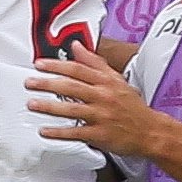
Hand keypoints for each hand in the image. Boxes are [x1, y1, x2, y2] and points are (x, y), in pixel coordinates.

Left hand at [26, 41, 164, 156]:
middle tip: (30, 82)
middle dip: (48, 84)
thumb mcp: (116, 79)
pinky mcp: (101, 134)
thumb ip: (95, 62)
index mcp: (106, 82)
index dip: (57, 66)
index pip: (78, 69)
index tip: (39, 64)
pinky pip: (76, 133)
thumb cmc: (131, 106)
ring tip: (32, 105)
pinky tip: (45, 131)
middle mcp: (103, 97)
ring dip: (49, 107)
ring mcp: (102, 116)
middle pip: (72, 87)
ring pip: (72, 110)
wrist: (151, 131)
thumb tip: (77, 46)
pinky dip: (59, 132)